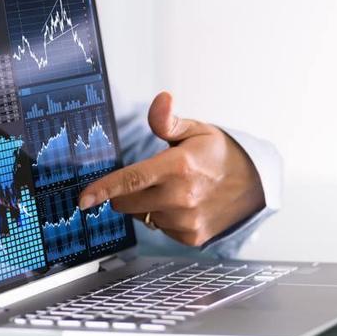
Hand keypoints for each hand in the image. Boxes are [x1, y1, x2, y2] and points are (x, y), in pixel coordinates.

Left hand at [78, 91, 264, 246]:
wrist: (253, 185)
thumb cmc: (219, 154)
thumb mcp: (196, 130)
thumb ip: (168, 120)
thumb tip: (161, 99)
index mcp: (179, 166)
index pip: (131, 180)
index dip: (103, 189)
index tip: (83, 199)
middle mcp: (181, 197)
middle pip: (127, 203)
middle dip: (125, 193)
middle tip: (146, 179)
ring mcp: (186, 220)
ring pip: (143, 216)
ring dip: (149, 205)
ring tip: (174, 191)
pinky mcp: (190, 236)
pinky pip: (160, 229)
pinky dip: (164, 218)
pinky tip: (183, 205)